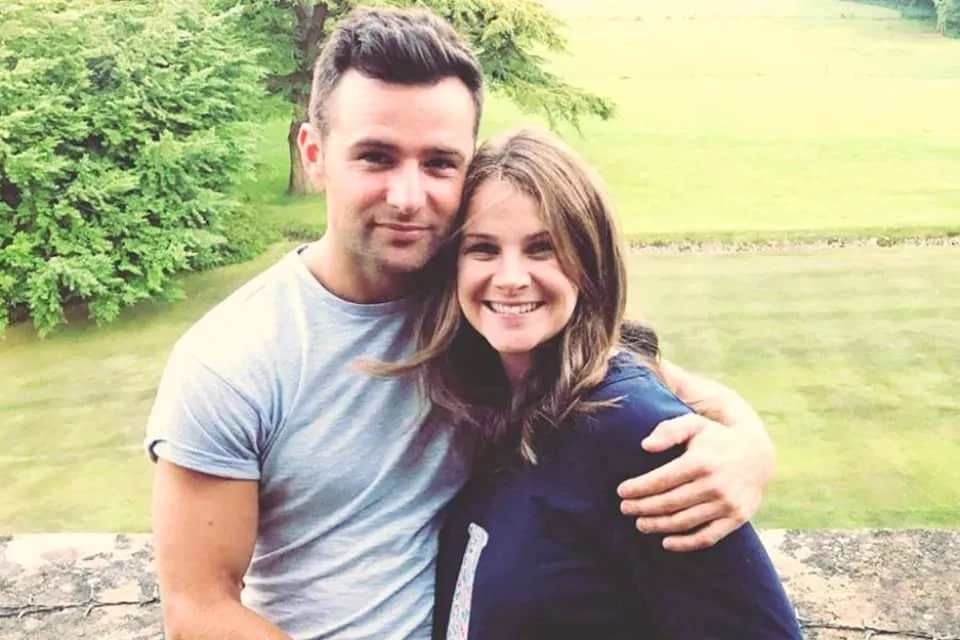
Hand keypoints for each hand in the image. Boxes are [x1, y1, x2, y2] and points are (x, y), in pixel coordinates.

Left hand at [616, 362, 774, 551]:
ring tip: (640, 523)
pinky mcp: (736, 518)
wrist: (759, 455)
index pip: (661, 480)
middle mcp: (714, 485)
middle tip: (625, 508)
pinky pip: (707, 537)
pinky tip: (666, 542)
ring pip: (684, 522)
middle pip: (669, 503)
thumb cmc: (716, 439)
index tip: (621, 491)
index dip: (638, 488)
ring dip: (657, 525)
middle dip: (642, 507)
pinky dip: (685, 543)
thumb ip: (669, 430)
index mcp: (701, 462)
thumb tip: (645, 446)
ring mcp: (727, 504)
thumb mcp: (695, 425)